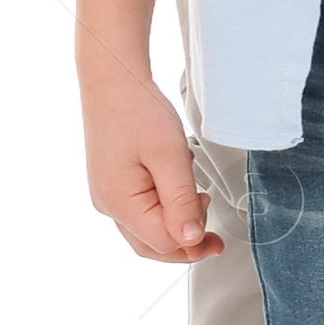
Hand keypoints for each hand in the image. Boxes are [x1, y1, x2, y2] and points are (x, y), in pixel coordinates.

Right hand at [79, 64, 223, 265]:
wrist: (114, 79)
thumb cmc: (137, 109)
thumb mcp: (170, 155)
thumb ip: (181, 201)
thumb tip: (191, 240)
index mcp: (119, 202)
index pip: (163, 243)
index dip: (192, 240)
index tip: (215, 230)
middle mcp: (108, 204)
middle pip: (151, 245)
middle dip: (185, 244)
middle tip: (214, 238)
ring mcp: (108, 195)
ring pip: (146, 231)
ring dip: (176, 226)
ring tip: (199, 203)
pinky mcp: (113, 184)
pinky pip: (141, 211)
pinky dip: (164, 210)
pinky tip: (180, 192)